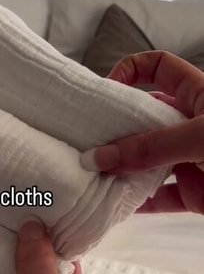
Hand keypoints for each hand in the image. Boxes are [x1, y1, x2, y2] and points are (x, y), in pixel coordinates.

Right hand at [80, 51, 203, 213]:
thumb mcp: (199, 137)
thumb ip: (151, 146)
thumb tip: (97, 157)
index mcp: (198, 95)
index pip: (159, 67)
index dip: (130, 70)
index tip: (103, 90)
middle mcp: (189, 125)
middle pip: (142, 118)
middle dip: (113, 127)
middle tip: (83, 138)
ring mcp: (189, 160)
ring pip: (145, 161)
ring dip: (120, 168)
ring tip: (89, 173)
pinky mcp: (193, 194)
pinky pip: (157, 199)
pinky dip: (135, 204)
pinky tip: (111, 206)